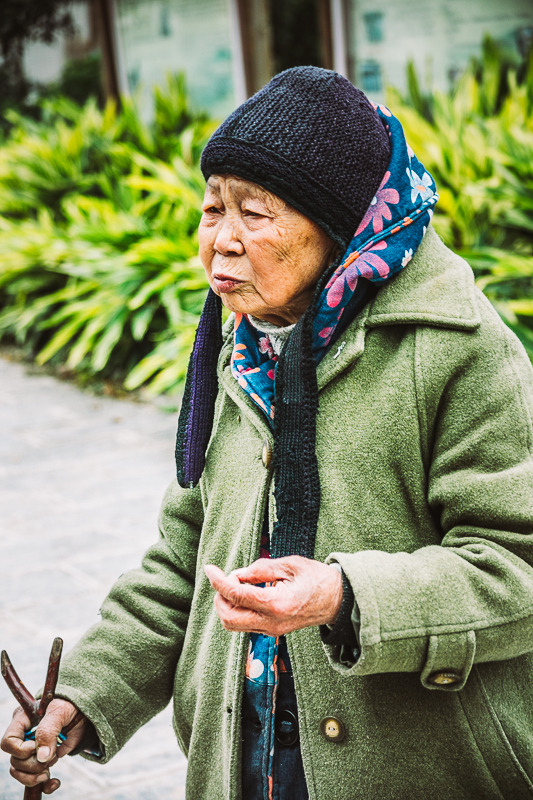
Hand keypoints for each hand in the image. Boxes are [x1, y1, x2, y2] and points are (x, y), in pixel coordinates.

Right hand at [1, 699, 86, 794]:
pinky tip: (55, 782)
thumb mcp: (60, 711)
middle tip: (51, 756)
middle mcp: (24, 738)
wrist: (83, 712)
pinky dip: (45, 786)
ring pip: (21, 772)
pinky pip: (35, 780)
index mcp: (22, 721)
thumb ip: (48, 731)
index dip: (21, 750)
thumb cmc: (69, 705)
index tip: (37, 747)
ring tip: (51, 767)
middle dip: (33, 764)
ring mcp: (32, 751)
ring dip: (36, 776)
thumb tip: (41, 757)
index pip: (8, 742)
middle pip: (15, 761)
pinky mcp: (43, 761)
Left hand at [205, 555, 342, 635]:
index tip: (210, 569)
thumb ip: (260, 569)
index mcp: (276, 603)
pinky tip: (245, 594)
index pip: (236, 595)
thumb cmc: (317, 578)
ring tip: (236, 585)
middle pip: (228, 618)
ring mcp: (271, 630)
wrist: (339, 601)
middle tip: (225, 578)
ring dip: (227, 605)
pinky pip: (245, 624)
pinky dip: (237, 609)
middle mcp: (271, 622)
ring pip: (234, 625)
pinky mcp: (273, 632)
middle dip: (220, 597)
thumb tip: (237, 574)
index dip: (218, 581)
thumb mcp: (290, 564)